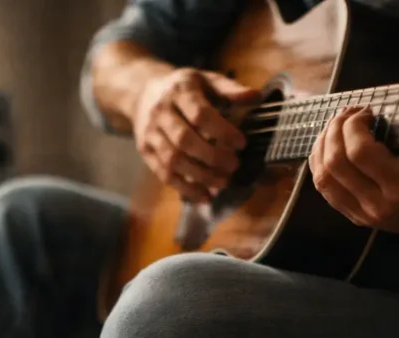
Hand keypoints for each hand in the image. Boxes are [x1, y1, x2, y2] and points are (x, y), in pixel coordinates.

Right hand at [134, 68, 259, 203]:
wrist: (141, 94)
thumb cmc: (183, 88)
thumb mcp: (206, 80)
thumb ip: (230, 89)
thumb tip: (256, 97)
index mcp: (179, 91)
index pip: (200, 114)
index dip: (222, 131)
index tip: (241, 143)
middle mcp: (160, 112)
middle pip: (184, 140)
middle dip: (212, 157)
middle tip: (234, 166)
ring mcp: (150, 134)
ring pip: (173, 161)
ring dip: (200, 176)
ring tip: (223, 182)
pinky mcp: (145, 151)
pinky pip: (164, 174)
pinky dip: (186, 188)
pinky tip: (205, 195)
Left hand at [308, 106, 398, 239]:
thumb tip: (368, 111)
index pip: (360, 152)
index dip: (353, 125)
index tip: (365, 111)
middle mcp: (378, 204)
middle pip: (335, 165)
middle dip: (334, 131)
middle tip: (346, 114)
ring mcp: (364, 215)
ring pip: (323, 180)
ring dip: (322, 148)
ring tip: (334, 127)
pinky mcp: (356, 218)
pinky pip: (326, 191)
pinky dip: (321, 166)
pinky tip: (328, 148)